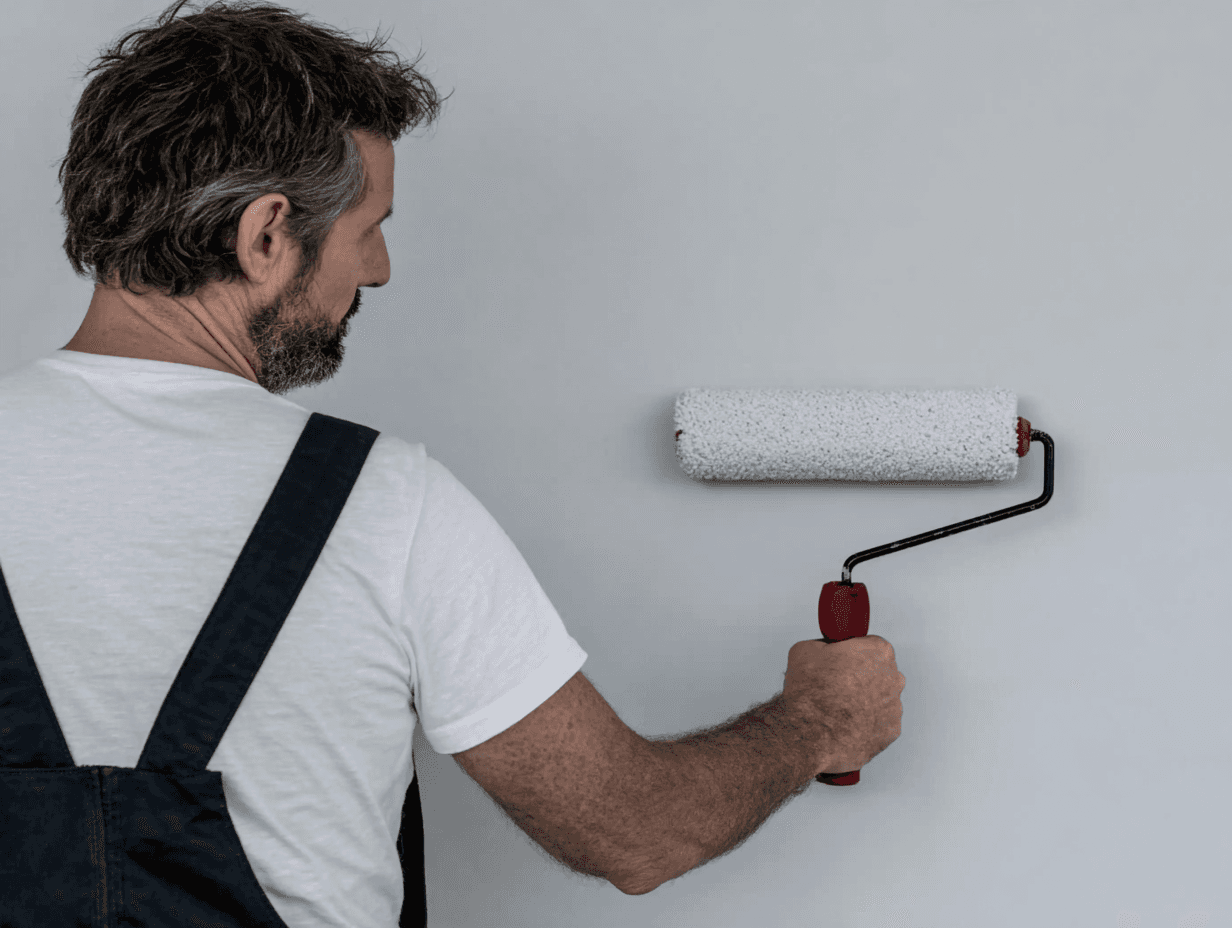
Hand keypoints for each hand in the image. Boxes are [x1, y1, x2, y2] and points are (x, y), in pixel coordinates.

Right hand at [782, 636, 904, 775]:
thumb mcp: (805, 650)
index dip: (853, 653)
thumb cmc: (810, 693)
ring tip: (838, 708)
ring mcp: (895, 706)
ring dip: (865, 701)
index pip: (872, 645)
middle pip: (880, 672)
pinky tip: (846, 725)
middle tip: (837, 684)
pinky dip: (866, 723)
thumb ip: (824, 646)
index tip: (841, 661)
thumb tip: (823, 650)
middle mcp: (894, 677)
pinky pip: (880, 723)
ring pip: (881, 699)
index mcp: (879, 651)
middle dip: (862, 677)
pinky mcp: (891, 731)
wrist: (811, 735)